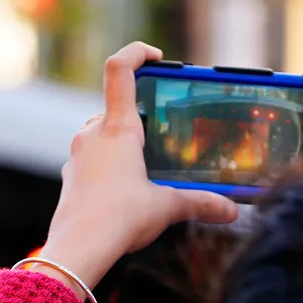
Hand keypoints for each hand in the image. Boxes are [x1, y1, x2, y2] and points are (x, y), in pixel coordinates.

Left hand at [40, 43, 238, 289]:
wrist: (77, 250)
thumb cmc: (118, 219)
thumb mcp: (166, 208)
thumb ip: (200, 203)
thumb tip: (232, 211)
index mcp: (118, 129)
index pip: (120, 70)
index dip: (137, 53)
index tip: (156, 57)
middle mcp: (92, 135)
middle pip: (114, 107)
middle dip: (138, 115)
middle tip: (162, 129)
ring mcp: (77, 156)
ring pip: (100, 135)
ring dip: (122, 142)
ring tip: (146, 163)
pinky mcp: (70, 178)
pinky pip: (91, 160)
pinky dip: (108, 165)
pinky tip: (124, 188)